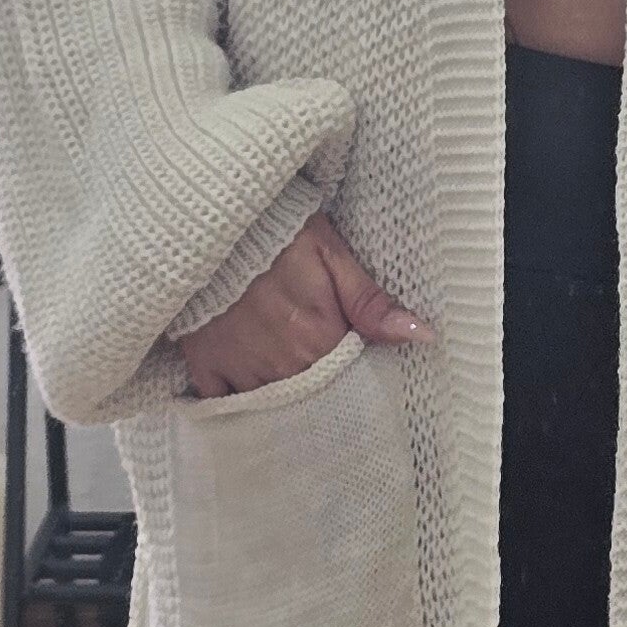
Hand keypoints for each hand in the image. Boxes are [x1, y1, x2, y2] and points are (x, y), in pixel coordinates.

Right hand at [177, 209, 435, 396]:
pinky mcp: (204, 366)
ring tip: (288, 380)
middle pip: (311, 401)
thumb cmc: (276, 232)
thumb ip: (372, 303)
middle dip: (321, 395)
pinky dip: (239, 404)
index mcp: (319, 340)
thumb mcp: (332, 254)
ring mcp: (240, 369)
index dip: (355, 379)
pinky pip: (226, 405)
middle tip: (321, 375)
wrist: (207, 219)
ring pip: (272, 407)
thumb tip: (422, 336)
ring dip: (284, 399)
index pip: (349, 384)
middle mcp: (281, 366)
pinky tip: (249, 391)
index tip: (356, 370)